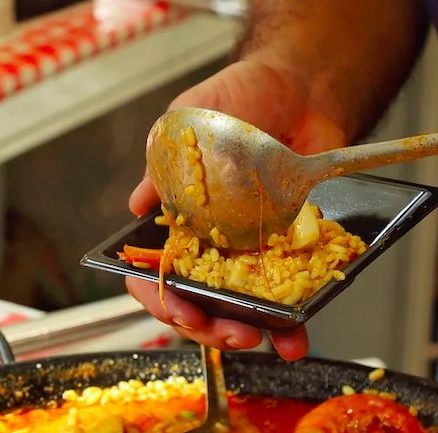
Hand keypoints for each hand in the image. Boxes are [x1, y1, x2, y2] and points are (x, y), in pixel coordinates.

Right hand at [126, 60, 347, 359]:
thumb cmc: (236, 101)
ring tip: (259, 339)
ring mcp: (247, 259)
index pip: (155, 277)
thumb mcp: (188, 120)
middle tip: (229, 331)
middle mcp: (208, 251)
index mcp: (177, 227)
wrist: (299, 88)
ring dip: (245, 335)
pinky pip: (285, 302)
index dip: (162, 301)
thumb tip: (138, 204)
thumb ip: (162, 163)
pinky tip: (296, 338)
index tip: (181, 310)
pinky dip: (291, 327)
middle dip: (208, 328)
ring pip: (237, 313)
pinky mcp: (287, 259)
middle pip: (195, 306)